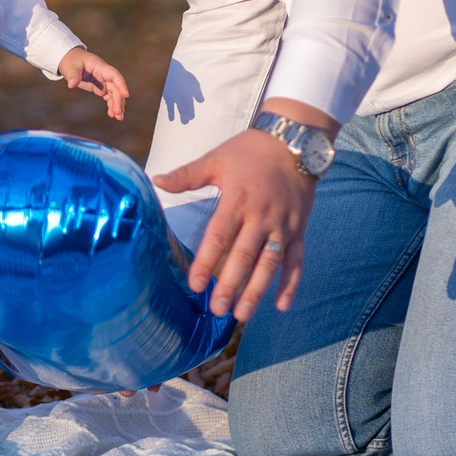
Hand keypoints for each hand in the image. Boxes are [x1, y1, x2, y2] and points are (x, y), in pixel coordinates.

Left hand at [58, 47, 129, 120]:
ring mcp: (104, 82)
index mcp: (100, 67)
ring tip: (119, 117)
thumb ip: (73, 75)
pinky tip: (112, 114)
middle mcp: (105, 75)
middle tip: (118, 113)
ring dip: (117, 105)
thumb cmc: (72, 61)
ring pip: (115, 94)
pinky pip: (109, 97)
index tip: (126, 95)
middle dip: (118, 100)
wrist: (70, 60)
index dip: (121, 84)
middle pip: (116, 88)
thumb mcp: (70, 67)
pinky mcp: (101, 88)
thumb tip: (71, 84)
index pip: (114, 75)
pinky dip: (111, 105)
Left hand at [151, 129, 317, 320]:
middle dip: (231, 285)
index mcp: (238, 199)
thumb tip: (156, 181)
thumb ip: (188, 175)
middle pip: (245, 255)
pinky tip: (281, 306)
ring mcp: (283, 225)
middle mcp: (261, 216)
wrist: (295, 140)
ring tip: (242, 315)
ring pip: (270, 263)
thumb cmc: (250, 151)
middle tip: (217, 310)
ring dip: (257, 291)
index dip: (207, 261)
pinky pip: (296, 260)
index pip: (219, 236)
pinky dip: (291, 284)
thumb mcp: (217, 159)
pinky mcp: (298, 229)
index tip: (195, 285)